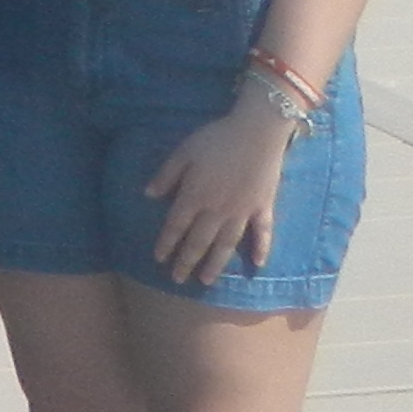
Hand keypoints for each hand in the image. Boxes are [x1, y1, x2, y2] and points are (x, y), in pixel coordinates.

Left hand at [142, 95, 291, 286]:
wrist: (257, 131)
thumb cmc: (216, 138)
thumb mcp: (183, 152)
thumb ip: (166, 175)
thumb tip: (148, 196)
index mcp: (195, 195)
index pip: (176, 226)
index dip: (166, 243)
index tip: (158, 259)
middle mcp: (217, 210)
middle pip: (199, 241)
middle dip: (187, 261)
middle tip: (177, 279)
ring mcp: (243, 211)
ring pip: (227, 243)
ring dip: (216, 263)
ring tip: (207, 280)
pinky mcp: (264, 207)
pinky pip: (263, 233)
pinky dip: (261, 248)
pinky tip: (258, 264)